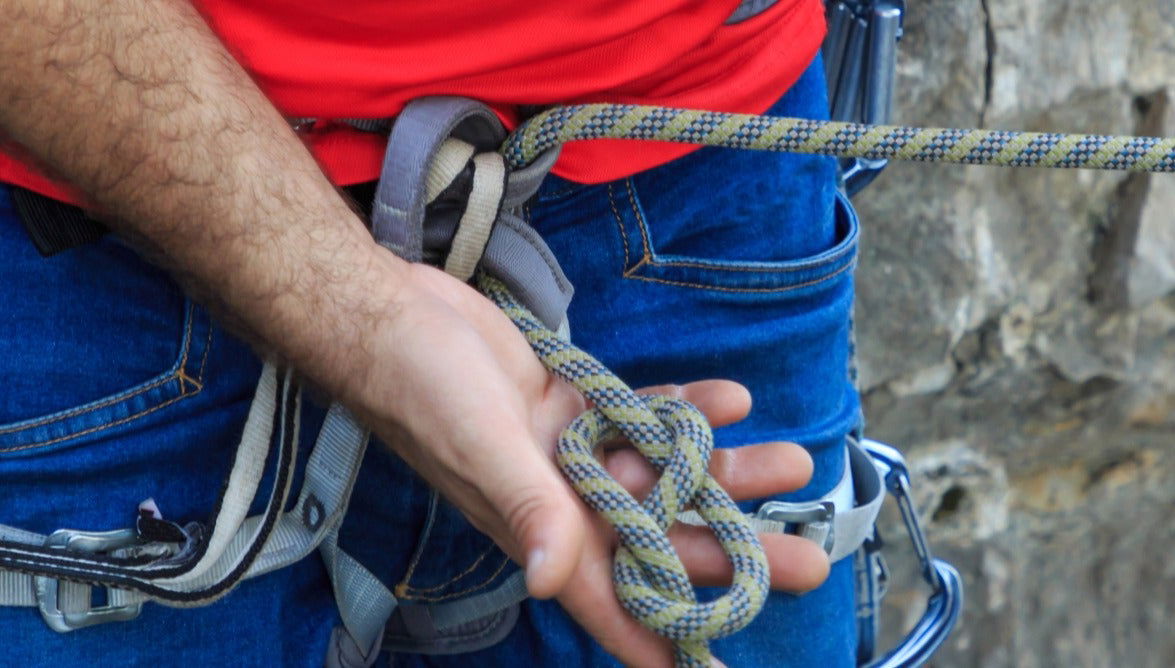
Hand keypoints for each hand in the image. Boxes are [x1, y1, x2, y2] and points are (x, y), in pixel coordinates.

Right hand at [346, 262, 827, 666]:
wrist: (394, 316)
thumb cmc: (422, 388)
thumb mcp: (480, 448)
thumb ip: (524, 509)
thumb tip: (546, 582)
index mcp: (540, 530)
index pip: (613, 601)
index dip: (664, 640)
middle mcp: (561, 502)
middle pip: (664, 537)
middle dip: (736, 549)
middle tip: (813, 558)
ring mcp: (568, 453)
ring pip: (664, 472)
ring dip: (726, 471)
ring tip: (797, 463)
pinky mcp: (571, 406)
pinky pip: (640, 414)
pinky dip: (683, 410)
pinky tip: (731, 399)